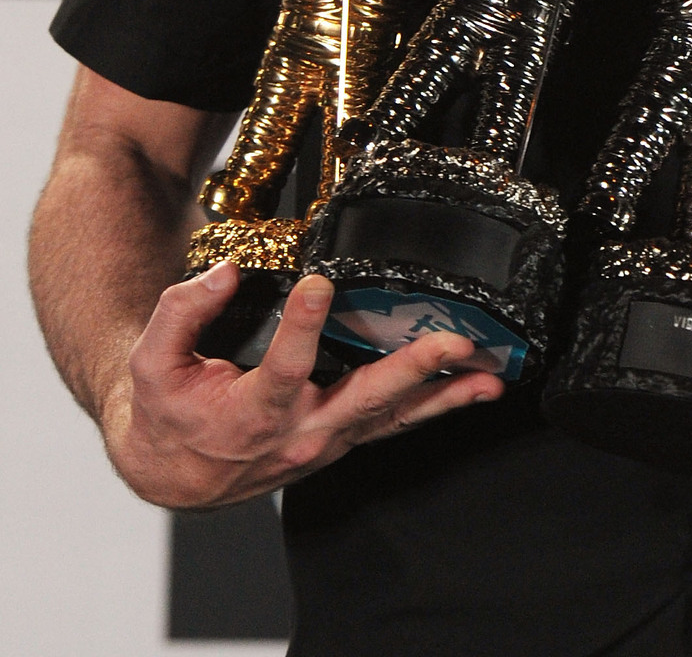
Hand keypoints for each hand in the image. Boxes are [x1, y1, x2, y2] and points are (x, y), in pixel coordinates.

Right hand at [109, 262, 503, 508]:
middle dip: (412, 369)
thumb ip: (183, 311)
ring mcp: (325, 440)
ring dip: (444, 396)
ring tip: (487, 376)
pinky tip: (473, 388)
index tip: (319, 284)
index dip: (302, 327)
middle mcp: (298, 432)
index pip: (285, 368)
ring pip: (392, 417)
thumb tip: (225, 271)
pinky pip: (394, 423)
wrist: (172, 470)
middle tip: (451, 342)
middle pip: (363, 399)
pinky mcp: (340, 438)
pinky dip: (435, 406)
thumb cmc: (168, 412)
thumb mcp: (154, 361)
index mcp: (253, 413)